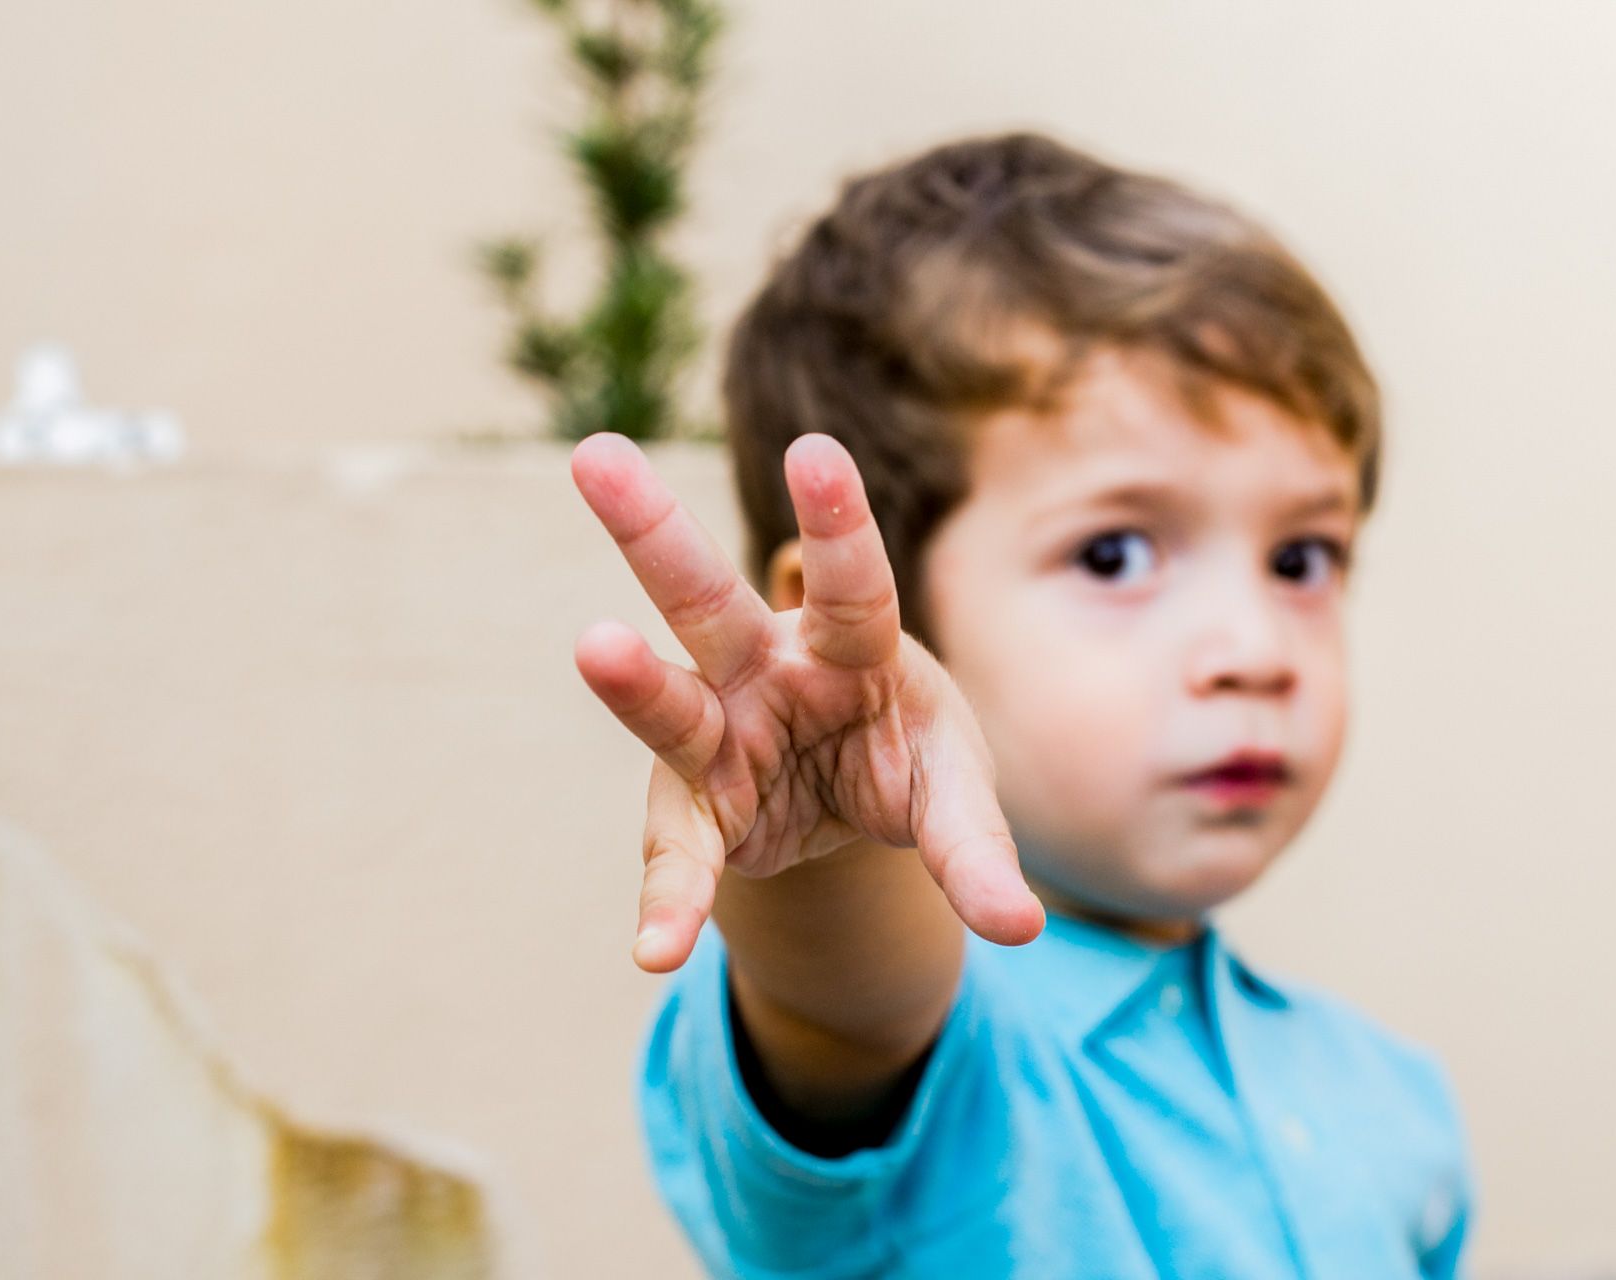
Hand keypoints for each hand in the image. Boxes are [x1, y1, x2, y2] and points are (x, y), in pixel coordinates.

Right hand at [572, 432, 1043, 971]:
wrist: (850, 806)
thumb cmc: (907, 760)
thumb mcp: (953, 796)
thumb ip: (975, 851)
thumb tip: (1021, 928)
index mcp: (852, 645)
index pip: (851, 583)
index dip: (838, 523)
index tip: (814, 451)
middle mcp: (766, 670)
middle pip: (709, 598)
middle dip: (653, 529)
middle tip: (596, 457)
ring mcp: (717, 734)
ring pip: (668, 699)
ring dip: (631, 677)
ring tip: (594, 644)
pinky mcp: (694, 807)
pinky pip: (681, 855)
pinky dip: (673, 901)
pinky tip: (657, 947)